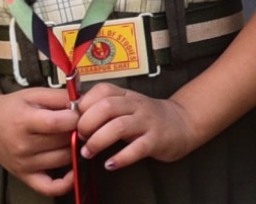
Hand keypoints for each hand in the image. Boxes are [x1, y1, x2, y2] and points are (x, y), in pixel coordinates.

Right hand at [0, 84, 81, 192]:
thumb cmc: (12, 108)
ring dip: (74, 149)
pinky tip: (74, 170)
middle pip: (63, 141)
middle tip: (79, 124)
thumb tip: (86, 103)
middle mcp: (22, 146)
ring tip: (72, 138)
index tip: (78, 112)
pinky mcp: (24, 176)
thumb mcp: (34, 94)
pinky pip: (50, 188)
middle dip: (77, 131)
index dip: (75, 117)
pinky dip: (66, 183)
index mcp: (24, 122)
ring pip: (64, 159)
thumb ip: (60, 97)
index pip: (57, 123)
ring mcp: (23, 164)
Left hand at [74, 82, 205, 168]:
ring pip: (119, 126)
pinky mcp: (156, 140)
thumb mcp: (126, 106)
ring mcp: (147, 122)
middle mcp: (136, 105)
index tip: (75, 121)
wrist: (183, 123)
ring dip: (98, 141)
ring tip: (88, 153)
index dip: (83, 106)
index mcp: (126, 95)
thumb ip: (104, 108)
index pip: (101, 91)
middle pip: (107, 107)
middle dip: (87, 124)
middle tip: (80, 138)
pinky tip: (110, 164)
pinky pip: (137, 148)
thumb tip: (72, 119)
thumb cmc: (146, 117)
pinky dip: (121, 158)